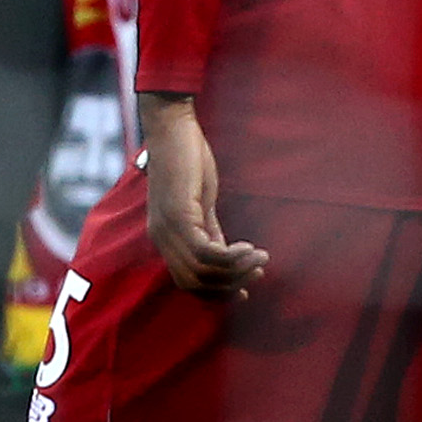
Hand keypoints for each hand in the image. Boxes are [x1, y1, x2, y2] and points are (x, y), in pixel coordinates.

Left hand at [141, 96, 267, 295]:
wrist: (172, 129)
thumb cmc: (186, 160)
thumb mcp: (200, 202)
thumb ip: (209, 229)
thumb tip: (224, 255)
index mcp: (164, 238)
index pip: (186, 281)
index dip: (216, 292)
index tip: (244, 291)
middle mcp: (161, 239)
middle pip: (194, 282)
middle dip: (229, 284)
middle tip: (258, 272)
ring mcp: (168, 228)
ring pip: (202, 271)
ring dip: (236, 270)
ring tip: (260, 258)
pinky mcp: (179, 216)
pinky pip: (207, 252)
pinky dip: (231, 256)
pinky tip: (249, 247)